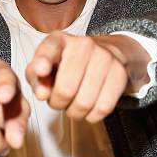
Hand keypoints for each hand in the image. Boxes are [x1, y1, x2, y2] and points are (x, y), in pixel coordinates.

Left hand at [25, 32, 148, 122]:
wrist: (104, 54)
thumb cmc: (67, 64)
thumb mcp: (45, 66)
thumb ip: (36, 79)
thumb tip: (42, 93)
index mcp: (59, 40)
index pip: (50, 49)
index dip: (43, 62)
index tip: (41, 71)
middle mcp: (83, 45)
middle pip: (65, 90)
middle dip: (57, 103)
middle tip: (59, 101)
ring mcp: (104, 58)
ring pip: (84, 103)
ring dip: (74, 112)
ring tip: (73, 103)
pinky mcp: (120, 74)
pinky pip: (103, 108)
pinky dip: (92, 115)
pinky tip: (89, 108)